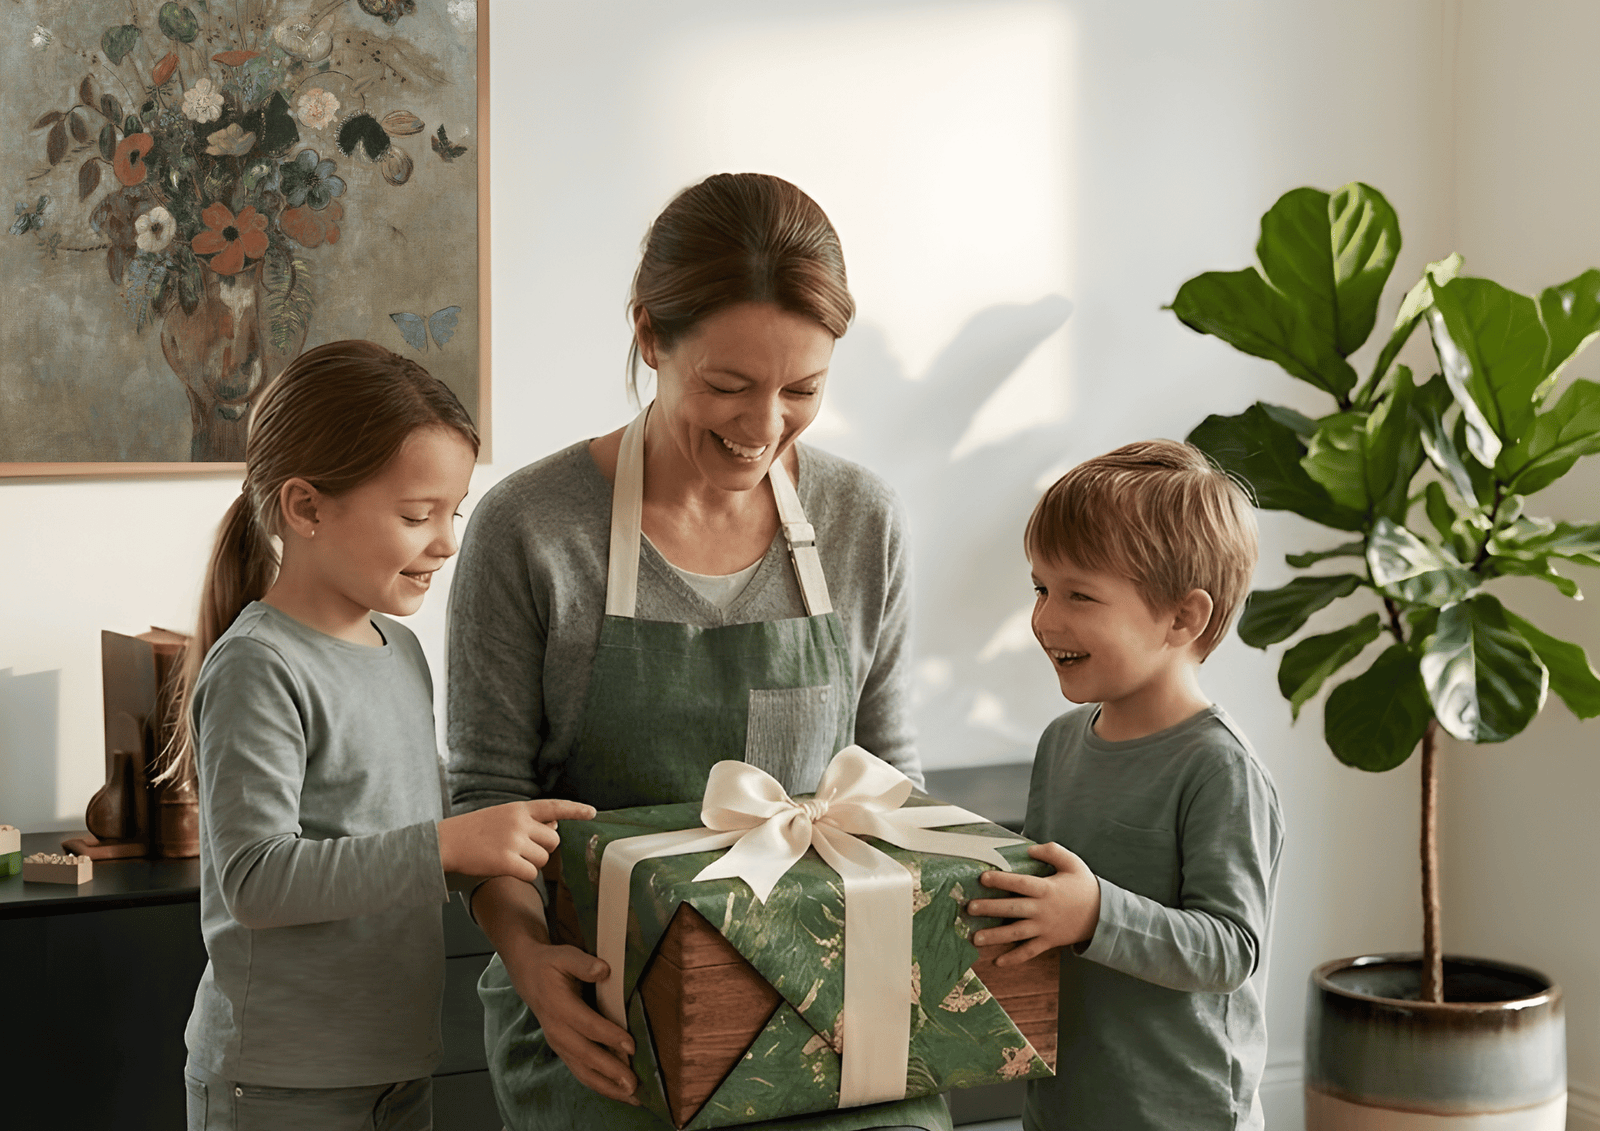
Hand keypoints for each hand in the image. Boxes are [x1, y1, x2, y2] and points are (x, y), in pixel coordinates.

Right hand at [437, 798, 595, 882]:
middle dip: (543, 850)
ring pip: (543, 860)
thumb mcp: (502, 815)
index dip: (575, 810)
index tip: (592, 812)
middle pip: (553, 842)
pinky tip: (506, 869)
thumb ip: (528, 820)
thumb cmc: (474, 830)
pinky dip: (523, 875)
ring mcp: (513, 841)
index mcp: (519, 808)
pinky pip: (531, 874)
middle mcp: (519, 822)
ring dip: (531, 864)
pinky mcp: (506, 861)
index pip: (554, 806)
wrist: (446, 842)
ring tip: (509, 857)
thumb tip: (554, 826)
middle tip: (521, 850)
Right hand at [502, 929, 639, 1103]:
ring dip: (607, 1087)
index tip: (632, 1046)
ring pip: (583, 1071)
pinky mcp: (563, 1051)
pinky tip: (619, 1092)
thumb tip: (604, 970)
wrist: (528, 975)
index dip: (610, 1036)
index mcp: (559, 1006)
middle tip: (633, 1085)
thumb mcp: (565, 955)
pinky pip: (581, 1072)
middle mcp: (557, 1030)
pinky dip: (600, 1084)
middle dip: (610, 1072)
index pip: (588, 1025)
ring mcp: (559, 1044)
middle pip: (586, 1056)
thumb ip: (584, 963)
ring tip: (632, 1097)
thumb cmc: (551, 964)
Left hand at [965, 842, 1100, 963]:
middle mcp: (1043, 910)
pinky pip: (1029, 952)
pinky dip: (1013, 958)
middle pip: (1013, 909)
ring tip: (975, 938)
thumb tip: (1029, 848)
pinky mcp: (1048, 942)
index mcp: (1047, 889)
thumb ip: (1052, 851)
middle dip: (991, 909)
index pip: (1021, 884)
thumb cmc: (1084, 886)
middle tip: (970, 908)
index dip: (1002, 881)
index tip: (983, 878)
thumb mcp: (1072, 863)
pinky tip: (996, 962)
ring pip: (1016, 934)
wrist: (1103, 915)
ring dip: (995, 937)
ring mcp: (1044, 928)